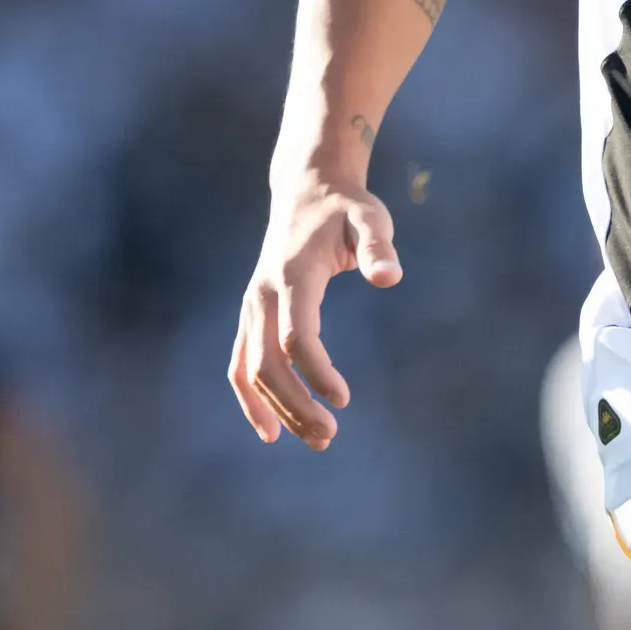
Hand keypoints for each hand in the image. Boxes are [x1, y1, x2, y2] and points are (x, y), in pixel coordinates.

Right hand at [228, 172, 402, 449]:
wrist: (305, 190)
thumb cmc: (345, 208)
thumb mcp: (370, 218)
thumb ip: (378, 247)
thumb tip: (390, 277)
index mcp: (292, 274)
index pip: (295, 336)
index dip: (316, 372)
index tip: (344, 399)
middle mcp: (263, 293)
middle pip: (267, 362)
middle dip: (295, 404)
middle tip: (329, 436)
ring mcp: (252, 305)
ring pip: (250, 369)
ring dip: (276, 409)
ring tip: (315, 440)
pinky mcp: (250, 314)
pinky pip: (240, 364)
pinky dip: (250, 399)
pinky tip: (271, 431)